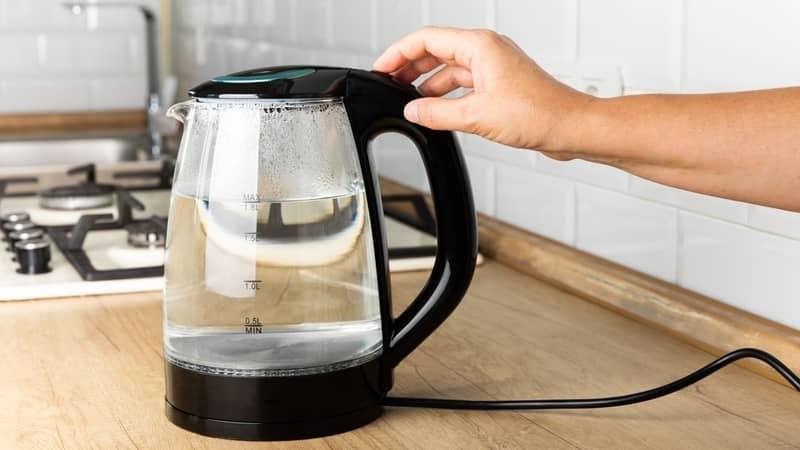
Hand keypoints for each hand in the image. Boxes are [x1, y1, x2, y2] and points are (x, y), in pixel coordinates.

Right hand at [373, 26, 591, 152]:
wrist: (571, 128)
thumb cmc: (540, 114)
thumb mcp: (477, 116)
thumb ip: (438, 114)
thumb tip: (412, 111)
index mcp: (480, 46)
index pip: (426, 39)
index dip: (398, 53)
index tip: (381, 68)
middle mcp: (486, 52)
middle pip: (436, 51)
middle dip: (409, 67)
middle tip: (388, 84)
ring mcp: (494, 68)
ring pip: (449, 70)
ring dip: (427, 84)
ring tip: (407, 100)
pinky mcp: (500, 86)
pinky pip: (464, 85)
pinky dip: (446, 96)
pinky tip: (435, 111)